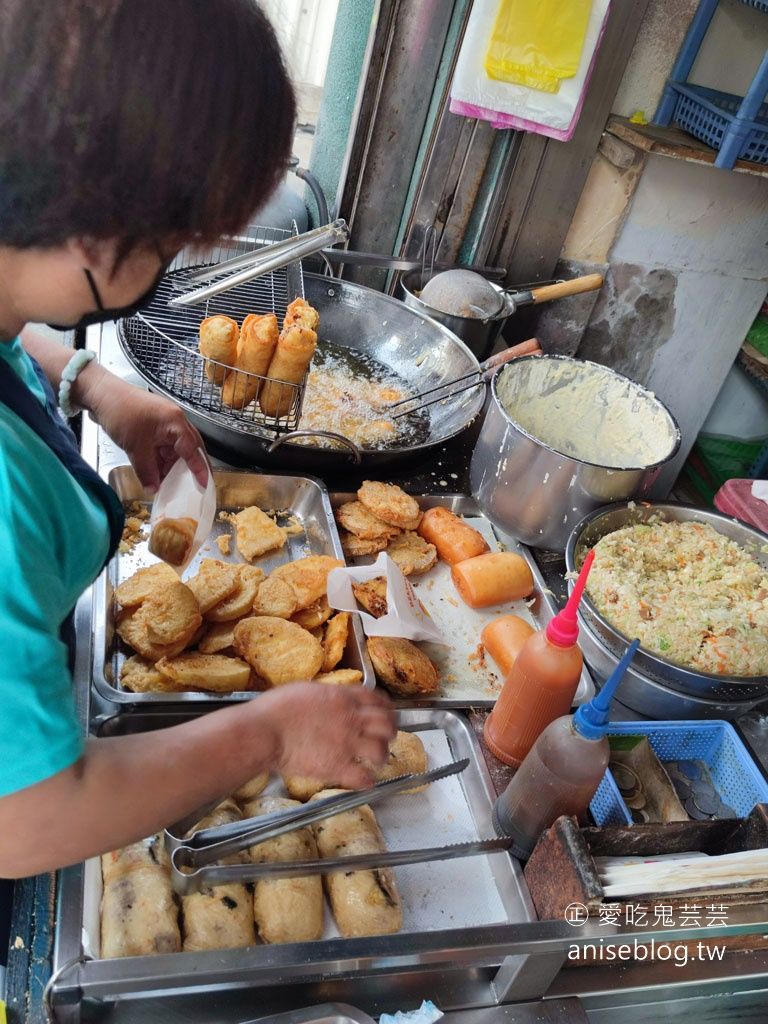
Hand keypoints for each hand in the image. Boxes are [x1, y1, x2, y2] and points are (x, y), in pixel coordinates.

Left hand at [85, 372, 208, 491]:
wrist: (100, 395)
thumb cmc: (119, 409)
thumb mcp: (135, 447)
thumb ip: (146, 471)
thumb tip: (153, 488)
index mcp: (175, 422)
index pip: (193, 449)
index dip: (200, 469)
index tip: (205, 484)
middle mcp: (174, 422)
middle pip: (188, 450)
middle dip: (189, 469)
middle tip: (193, 488)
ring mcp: (163, 424)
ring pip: (174, 451)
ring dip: (171, 467)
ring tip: (169, 486)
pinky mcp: (153, 428)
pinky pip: (162, 449)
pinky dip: (160, 462)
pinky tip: (156, 475)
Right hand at [255, 683, 396, 789]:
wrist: (264, 730)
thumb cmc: (276, 709)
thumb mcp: (305, 690)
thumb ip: (325, 695)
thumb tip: (330, 699)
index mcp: (342, 698)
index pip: (376, 699)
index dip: (386, 706)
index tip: (387, 711)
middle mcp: (350, 719)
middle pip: (385, 723)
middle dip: (390, 731)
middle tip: (388, 736)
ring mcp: (346, 743)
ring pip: (380, 750)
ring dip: (382, 756)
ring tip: (379, 760)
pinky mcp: (336, 766)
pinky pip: (362, 777)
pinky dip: (367, 781)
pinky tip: (365, 781)